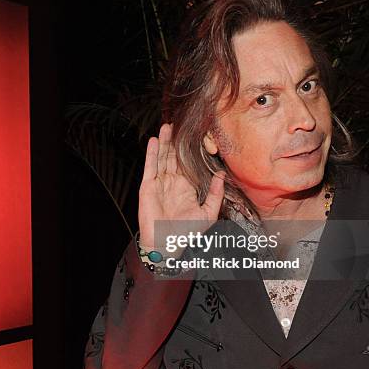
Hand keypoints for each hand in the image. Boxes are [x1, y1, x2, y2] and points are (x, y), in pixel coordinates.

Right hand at [138, 123, 224, 248]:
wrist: (167, 245)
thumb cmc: (186, 233)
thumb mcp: (208, 213)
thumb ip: (215, 194)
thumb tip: (221, 175)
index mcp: (186, 187)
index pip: (188, 164)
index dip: (190, 150)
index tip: (195, 135)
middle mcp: (172, 182)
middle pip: (174, 157)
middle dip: (175, 141)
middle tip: (179, 124)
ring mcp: (159, 184)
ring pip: (162, 158)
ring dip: (164, 142)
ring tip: (167, 126)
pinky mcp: (148, 187)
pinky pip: (150, 167)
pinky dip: (152, 154)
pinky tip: (155, 141)